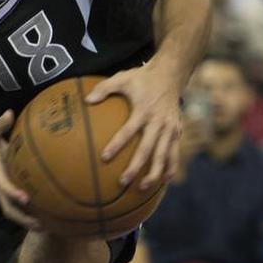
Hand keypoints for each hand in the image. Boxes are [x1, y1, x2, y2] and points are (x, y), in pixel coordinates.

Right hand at [0, 110, 39, 230]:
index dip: (12, 192)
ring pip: (13, 210)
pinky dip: (30, 212)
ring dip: (27, 220)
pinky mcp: (9, 187)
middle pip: (8, 208)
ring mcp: (3, 188)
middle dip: (22, 219)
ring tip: (48, 226)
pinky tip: (47, 214)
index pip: (2, 185)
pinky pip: (19, 204)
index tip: (25, 198)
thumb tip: (9, 114)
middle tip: (40, 225)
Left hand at [87, 65, 182, 189]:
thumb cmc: (141, 78)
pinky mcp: (177, 132)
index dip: (117, 145)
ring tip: (142, 188)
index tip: (104, 157)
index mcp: (144, 111)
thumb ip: (104, 89)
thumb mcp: (122, 79)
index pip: (128, 131)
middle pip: (147, 149)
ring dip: (154, 173)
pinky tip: (163, 181)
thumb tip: (85, 100)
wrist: (171, 74)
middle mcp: (159, 122)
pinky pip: (175, 153)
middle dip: (136, 167)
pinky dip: (170, 167)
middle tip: (123, 181)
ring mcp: (170, 128)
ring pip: (163, 156)